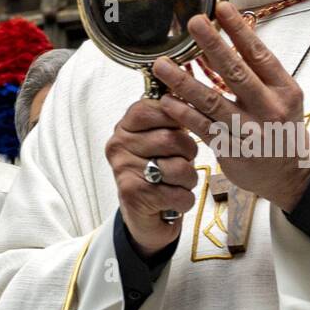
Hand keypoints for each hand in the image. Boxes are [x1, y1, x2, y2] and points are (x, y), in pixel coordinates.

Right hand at [105, 97, 198, 256]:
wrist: (146, 216)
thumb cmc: (159, 172)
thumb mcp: (162, 139)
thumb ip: (171, 118)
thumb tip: (190, 92)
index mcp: (125, 126)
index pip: (154, 108)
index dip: (178, 118)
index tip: (182, 130)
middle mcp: (119, 146)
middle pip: (171, 138)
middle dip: (189, 153)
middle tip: (182, 161)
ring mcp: (124, 171)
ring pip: (179, 168)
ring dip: (189, 179)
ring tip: (178, 182)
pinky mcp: (134, 197)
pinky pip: (179, 194)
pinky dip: (185, 200)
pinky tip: (173, 200)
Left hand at [152, 1, 309, 211]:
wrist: (290, 174)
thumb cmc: (281, 126)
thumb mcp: (282, 96)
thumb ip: (259, 70)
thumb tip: (232, 32)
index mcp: (284, 89)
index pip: (260, 54)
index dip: (240, 30)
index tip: (221, 7)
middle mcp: (269, 108)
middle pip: (236, 72)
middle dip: (213, 45)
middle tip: (192, 22)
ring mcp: (250, 131)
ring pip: (212, 101)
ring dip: (184, 81)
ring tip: (162, 65)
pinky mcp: (232, 151)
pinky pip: (203, 128)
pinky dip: (183, 114)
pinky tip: (167, 100)